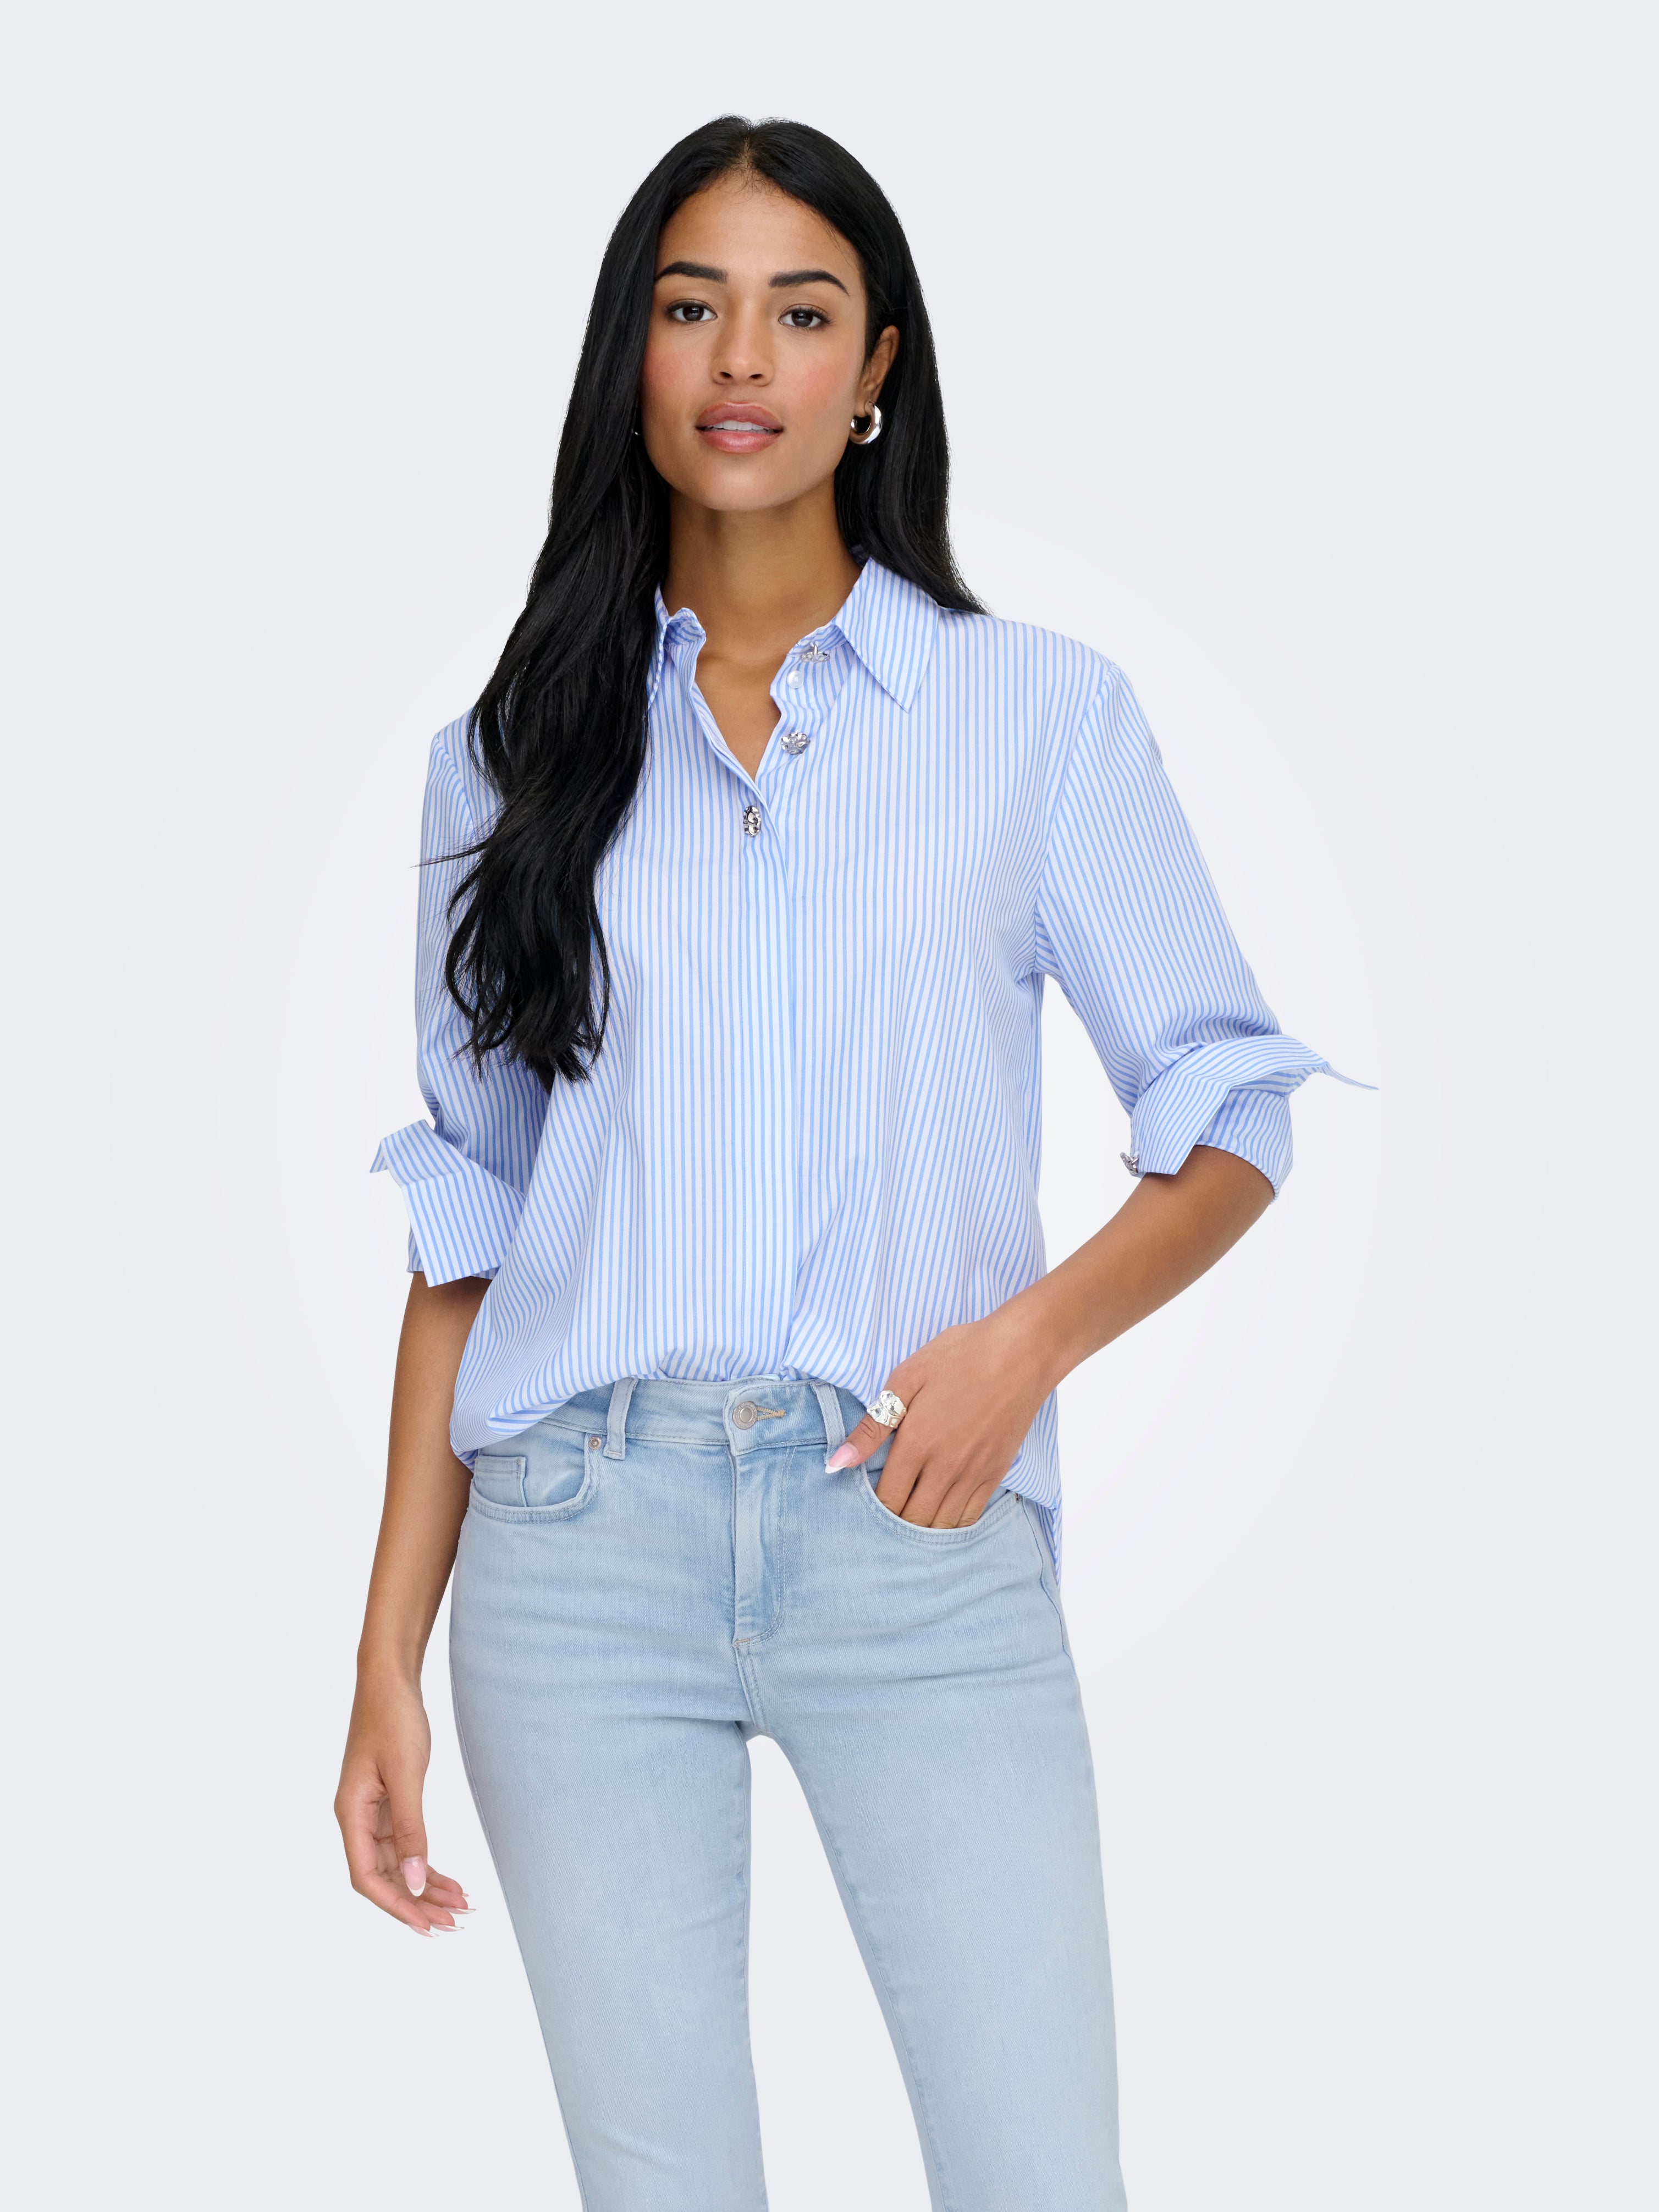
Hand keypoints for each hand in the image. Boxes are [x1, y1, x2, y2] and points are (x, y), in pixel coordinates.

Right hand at [336, 1671, 469, 1935]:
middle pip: (384, 1877)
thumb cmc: (393, 1718)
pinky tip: (451, 1880)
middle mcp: (358, 1818)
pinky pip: (407, 1844)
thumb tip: (415, 1880)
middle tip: (454, 1922)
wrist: (391, 1680)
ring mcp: (373, 1812)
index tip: (426, 1925)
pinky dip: (428, 1863)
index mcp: (351, 1814)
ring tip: (461, 1907)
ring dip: (427, 1887)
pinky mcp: (390, 1802)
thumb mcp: (406, 1774)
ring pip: (399, 1864)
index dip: (395, 1905)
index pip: (367, 1877)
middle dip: (417, 1902)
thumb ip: (411, 1828)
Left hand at [825, 1310, 1054, 1526]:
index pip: (887, 1500)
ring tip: (910, 1520)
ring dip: (923, 1529)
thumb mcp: (906, 1378)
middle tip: (886, 1514)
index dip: (873, 1509)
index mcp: (916, 1444)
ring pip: (942, 1525)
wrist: (1021, 1352)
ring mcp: (973, 1474)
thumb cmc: (961, 1356)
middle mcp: (945, 1468)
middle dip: (896, 1523)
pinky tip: (942, 1516)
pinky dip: (952, 1524)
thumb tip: (835, 1464)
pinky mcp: (997, 1473)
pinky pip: (971, 1517)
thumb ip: (871, 1428)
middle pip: (913, 1520)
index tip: (866, 1503)